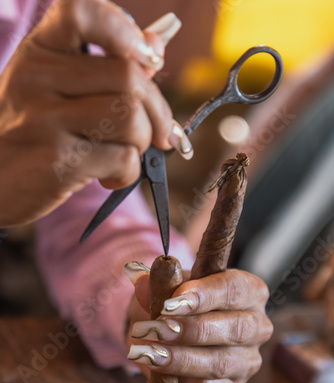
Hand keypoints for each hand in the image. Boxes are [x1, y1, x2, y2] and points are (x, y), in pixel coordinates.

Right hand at [0, 1, 188, 225]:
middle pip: (128, 77)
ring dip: (142, 143)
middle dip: (157, 111)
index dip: (127, 32)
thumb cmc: (30, 137)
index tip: (148, 60)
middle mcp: (36, 79)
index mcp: (37, 52)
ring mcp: (44, 121)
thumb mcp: (53, 90)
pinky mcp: (57, 162)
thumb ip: (104, 65)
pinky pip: (123, 159)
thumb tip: (156, 44)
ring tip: (125, 154)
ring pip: (131, 118)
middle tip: (157, 132)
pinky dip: (129, 174)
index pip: (83, 12)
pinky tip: (110, 177)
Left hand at [127, 268, 272, 382]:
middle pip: (234, 328)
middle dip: (190, 330)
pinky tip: (159, 374)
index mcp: (250, 291)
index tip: (171, 302)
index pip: (234, 289)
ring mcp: (248, 361)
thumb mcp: (170, 286)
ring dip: (180, 359)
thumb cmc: (178, 303)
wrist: (170, 333)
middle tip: (156, 329)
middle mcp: (257, 326)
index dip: (204, 295)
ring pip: (221, 363)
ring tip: (148, 353)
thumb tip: (141, 282)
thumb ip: (159, 283)